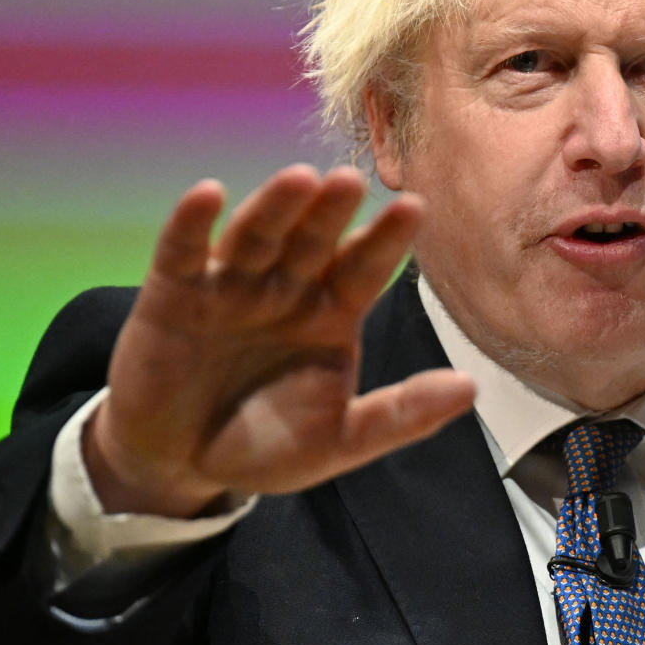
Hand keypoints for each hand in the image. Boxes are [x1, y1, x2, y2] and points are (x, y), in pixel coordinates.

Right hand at [83, 165, 475, 516]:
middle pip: (313, 240)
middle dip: (331, 212)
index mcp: (332, 312)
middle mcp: (286, 287)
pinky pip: (183, 250)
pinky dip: (193, 223)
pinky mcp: (174, 291)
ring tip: (300, 179)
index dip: (386, 239)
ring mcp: (231, 284)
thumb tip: (471, 388)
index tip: (415, 208)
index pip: (365, 268)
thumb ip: (400, 414)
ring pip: (256, 235)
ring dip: (275, 206)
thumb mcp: (339, 440)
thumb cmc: (265, 446)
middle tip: (353, 180)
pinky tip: (209, 194)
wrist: (179, 466)